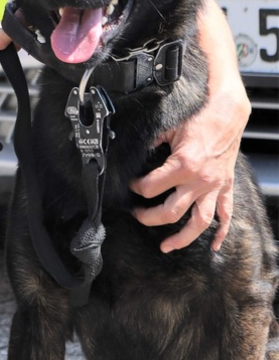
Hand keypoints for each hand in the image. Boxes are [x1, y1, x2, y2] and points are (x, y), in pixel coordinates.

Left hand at [130, 0, 249, 252]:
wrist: (228, 112)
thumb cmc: (198, 117)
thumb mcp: (169, 128)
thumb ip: (151, 144)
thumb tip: (131, 153)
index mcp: (182, 165)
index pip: (150, 187)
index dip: (135, 188)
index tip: (130, 186)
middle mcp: (199, 181)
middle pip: (170, 212)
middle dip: (148, 217)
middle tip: (136, 215)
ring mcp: (214, 187)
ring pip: (198, 222)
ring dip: (182, 238)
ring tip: (166, 247)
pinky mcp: (226, 187)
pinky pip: (225, 215)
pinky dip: (222, 233)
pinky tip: (215, 246)